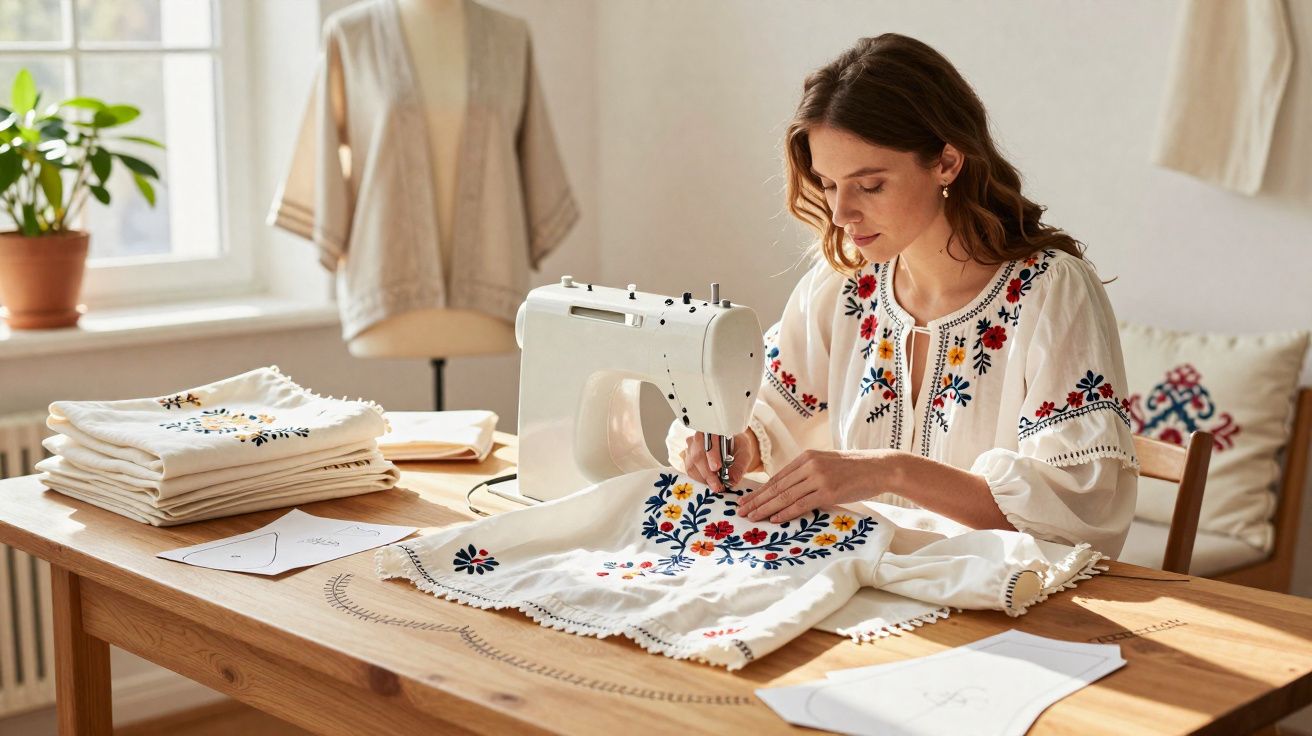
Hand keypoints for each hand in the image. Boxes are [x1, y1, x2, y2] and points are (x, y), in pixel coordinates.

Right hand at [683, 430, 759, 491]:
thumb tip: (731, 480)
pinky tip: (710, 482)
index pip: (709, 440)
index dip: (712, 454)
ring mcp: (691, 447)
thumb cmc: (738, 447)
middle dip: (707, 473)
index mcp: (714, 429)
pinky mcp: (688, 458)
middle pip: (697, 455)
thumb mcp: (745, 453)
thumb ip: (740, 466)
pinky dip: (700, 479)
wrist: (732, 445)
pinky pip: (690, 470)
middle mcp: (699, 437)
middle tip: (718, 486)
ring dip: (703, 478)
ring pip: (691, 464)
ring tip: (716, 485)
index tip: (717, 467)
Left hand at [737, 448, 902, 522]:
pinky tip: (775, 519)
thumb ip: (807, 472)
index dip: (760, 490)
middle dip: (757, 500)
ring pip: (785, 496)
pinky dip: (786, 513)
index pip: (777, 477)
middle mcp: (809, 465)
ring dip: (766, 509)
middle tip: (741, 511)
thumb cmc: (853, 469)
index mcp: (806, 457)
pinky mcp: (829, 492)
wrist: (878, 467)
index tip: (747, 500)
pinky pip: (802, 504)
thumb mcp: (826, 463)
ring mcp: (818, 478)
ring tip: (752, 518)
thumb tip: (788, 489)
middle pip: (777, 486)